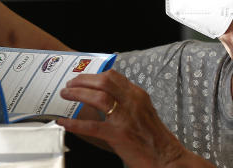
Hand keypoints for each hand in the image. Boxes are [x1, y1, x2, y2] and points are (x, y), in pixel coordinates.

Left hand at [58, 70, 201, 166]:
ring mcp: (125, 118)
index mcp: (137, 95)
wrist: (168, 159)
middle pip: (103, 81)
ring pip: (97, 97)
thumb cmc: (154, 138)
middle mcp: (132, 102)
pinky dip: (75, 124)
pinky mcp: (119, 135)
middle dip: (82, 80)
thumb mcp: (143, 111)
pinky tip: (64, 122)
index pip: (112, 76)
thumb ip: (126, 101)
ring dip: (77, 94)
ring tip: (65, 95)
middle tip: (70, 83)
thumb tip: (103, 95)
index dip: (93, 74)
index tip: (81, 76)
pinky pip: (92, 126)